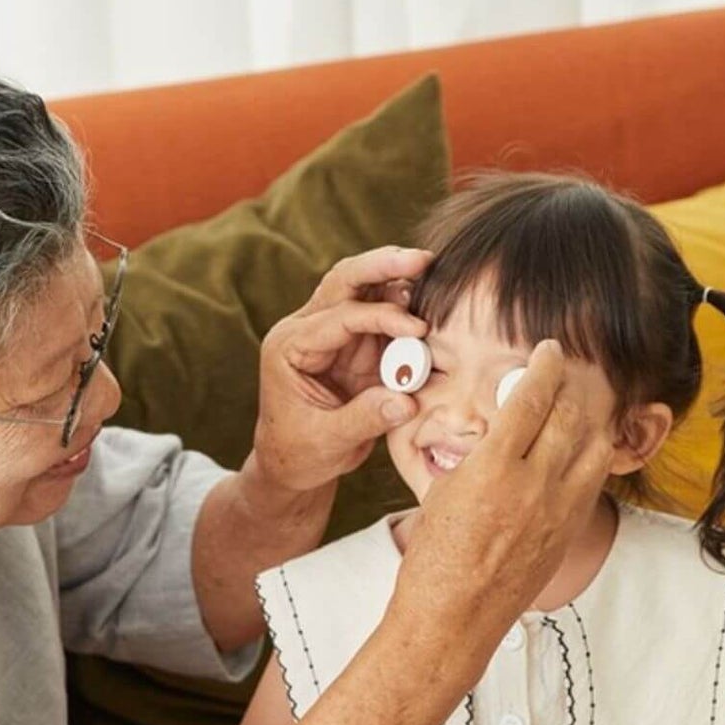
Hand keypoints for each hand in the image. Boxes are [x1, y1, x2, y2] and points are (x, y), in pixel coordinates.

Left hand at [252, 246, 432, 492]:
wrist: (292, 465)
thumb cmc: (300, 453)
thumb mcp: (329, 441)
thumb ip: (366, 418)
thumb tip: (407, 402)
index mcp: (290, 346)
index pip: (340, 317)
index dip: (382, 318)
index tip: (419, 332)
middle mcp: (307, 329)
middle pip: (345, 280)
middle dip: (383, 265)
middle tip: (424, 259)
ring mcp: (333, 333)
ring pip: (365, 288)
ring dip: (399, 281)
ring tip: (435, 278)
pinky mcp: (356, 344)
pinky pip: (383, 315)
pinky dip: (407, 310)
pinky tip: (432, 306)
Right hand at [389, 342, 615, 661]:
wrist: (451, 618)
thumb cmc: (433, 559)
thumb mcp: (444, 492)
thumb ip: (478, 458)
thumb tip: (498, 435)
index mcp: (493, 469)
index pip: (531, 398)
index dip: (544, 366)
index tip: (548, 350)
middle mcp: (533, 485)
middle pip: (568, 414)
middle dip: (567, 384)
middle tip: (563, 370)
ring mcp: (558, 510)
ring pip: (593, 444)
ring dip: (586, 417)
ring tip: (577, 405)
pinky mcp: (568, 532)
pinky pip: (593, 479)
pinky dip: (590, 454)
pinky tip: (581, 448)